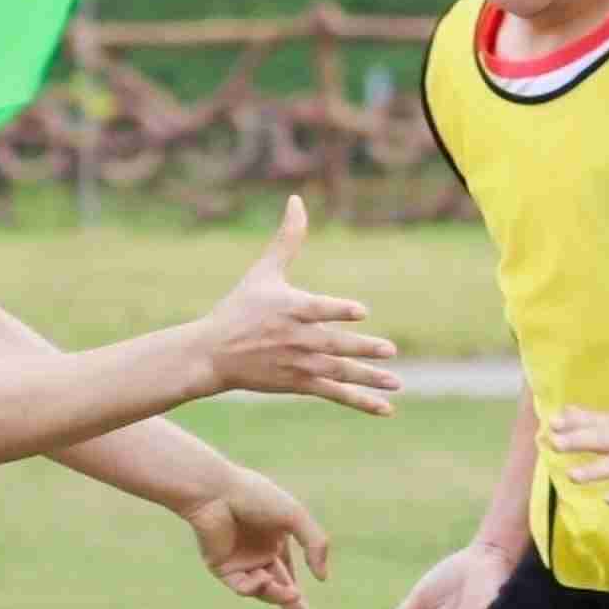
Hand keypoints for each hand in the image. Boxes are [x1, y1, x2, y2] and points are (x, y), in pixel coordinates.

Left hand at [186, 471, 332, 608]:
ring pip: (265, 591)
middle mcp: (258, 555)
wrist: (216, 493)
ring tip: (292, 595)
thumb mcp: (295, 517)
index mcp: (276, 541)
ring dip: (279, 595)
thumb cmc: (255, 497)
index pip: (292, 576)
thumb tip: (323, 578)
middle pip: (281, 592)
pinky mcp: (222, 569)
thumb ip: (316, 544)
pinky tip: (262, 578)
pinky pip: (244, 587)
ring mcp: (240, 563)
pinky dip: (257, 588)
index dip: (302, 597)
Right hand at [200, 197, 400, 413]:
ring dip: (368, 378)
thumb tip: (297, 200)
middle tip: (389, 349)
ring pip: (339, 371)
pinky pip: (334, 393)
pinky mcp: (299, 383)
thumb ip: (288, 239)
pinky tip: (385, 408)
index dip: (338, 310)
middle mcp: (296, 338)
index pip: (318, 309)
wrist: (212, 354)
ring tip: (396, 382)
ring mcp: (299, 363)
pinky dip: (360, 401)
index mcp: (290, 309)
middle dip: (361, 348)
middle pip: (333, 344)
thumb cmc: (240, 308)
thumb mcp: (264, 271)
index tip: (360, 311)